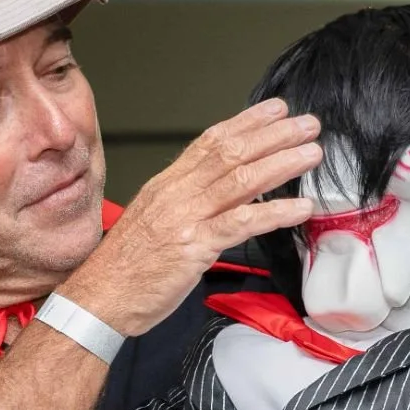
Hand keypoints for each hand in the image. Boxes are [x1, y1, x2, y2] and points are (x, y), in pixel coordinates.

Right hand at [60, 100, 319, 337]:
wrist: (98, 299)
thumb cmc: (124, 268)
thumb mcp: (154, 222)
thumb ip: (186, 204)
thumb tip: (225, 194)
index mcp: (166, 185)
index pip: (210, 142)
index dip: (247, 122)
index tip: (275, 110)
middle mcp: (176, 194)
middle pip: (231, 153)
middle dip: (274, 135)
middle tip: (308, 125)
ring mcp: (185, 218)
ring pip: (241, 180)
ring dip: (282, 163)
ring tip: (312, 154)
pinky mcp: (195, 246)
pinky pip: (242, 223)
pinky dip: (275, 212)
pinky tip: (300, 207)